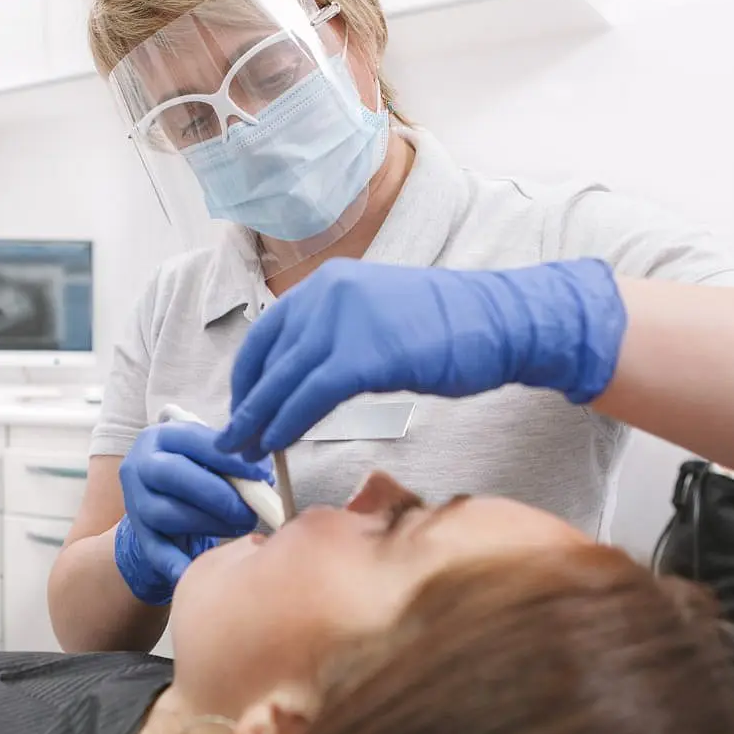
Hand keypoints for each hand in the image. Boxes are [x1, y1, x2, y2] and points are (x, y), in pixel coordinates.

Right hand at [115, 421, 273, 605]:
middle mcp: (139, 465)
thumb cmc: (195, 473)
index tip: (261, 475)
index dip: (229, 458)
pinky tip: (198, 568)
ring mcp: (135, 500)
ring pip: (165, 513)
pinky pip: (155, 550)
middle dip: (217, 495)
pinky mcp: (139, 534)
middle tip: (248, 510)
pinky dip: (176, 562)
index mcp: (159, 437)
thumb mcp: (207, 456)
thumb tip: (263, 475)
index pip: (193, 440)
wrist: (161, 500)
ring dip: (208, 523)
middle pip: (171, 474)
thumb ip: (231, 459)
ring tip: (238, 527)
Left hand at [218, 257, 626, 459]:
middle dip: (246, 404)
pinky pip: (310, 395)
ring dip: (259, 420)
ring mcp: (344, 320)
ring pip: (283, 380)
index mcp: (328, 283)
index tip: (241, 407)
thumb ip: (336, 334)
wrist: (501, 322)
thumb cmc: (447, 328)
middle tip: (232, 440)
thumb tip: (301, 374)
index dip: (247, 376)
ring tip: (245, 450)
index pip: (267, 333)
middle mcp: (328, 293)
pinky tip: (278, 443)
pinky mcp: (365, 354)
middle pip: (268, 358)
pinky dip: (288, 422)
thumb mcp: (376, 315)